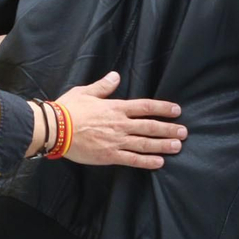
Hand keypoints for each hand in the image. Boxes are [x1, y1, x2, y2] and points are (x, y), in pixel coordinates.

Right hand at [57, 72, 185, 168]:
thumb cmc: (68, 109)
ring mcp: (116, 141)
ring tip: (178, 146)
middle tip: (184, 132)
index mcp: (116, 108)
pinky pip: (132, 159)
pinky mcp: (109, 155)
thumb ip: (103, 86)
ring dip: (163, 145)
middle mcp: (120, 124)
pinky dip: (147, 161)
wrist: (54, 128)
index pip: (146, 106)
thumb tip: (115, 76)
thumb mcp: (86, 92)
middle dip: (169, 129)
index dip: (163, 108)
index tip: (176, 110)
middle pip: (150, 126)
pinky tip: (159, 162)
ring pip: (145, 143)